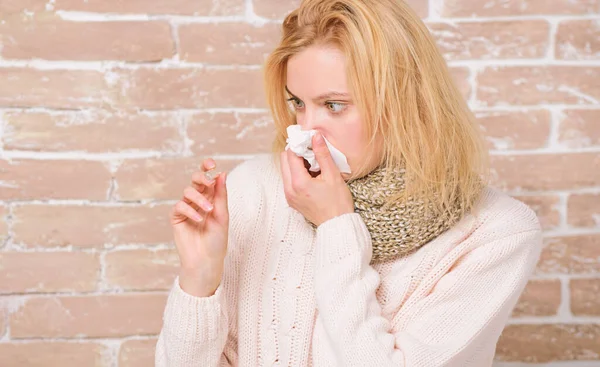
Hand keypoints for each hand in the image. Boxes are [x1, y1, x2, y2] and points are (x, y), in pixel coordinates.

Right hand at [170, 158, 228, 296]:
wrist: (207, 260)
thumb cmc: (217, 240)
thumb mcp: (223, 215)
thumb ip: (221, 195)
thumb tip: (222, 173)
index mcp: (211, 198)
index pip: (207, 178)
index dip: (206, 168)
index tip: (211, 164)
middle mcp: (198, 201)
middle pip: (195, 180)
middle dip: (201, 177)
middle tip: (209, 183)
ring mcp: (186, 209)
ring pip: (188, 191)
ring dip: (199, 198)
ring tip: (209, 210)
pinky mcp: (176, 218)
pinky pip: (180, 206)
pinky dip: (190, 210)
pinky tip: (198, 219)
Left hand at [280, 133, 353, 225]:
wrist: (337, 225)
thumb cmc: (338, 203)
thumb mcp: (333, 175)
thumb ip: (322, 154)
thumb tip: (315, 136)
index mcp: (298, 182)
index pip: (291, 154)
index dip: (299, 144)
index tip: (309, 140)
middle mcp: (289, 189)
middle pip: (284, 161)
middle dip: (296, 153)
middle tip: (311, 150)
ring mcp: (288, 196)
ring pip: (285, 170)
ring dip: (296, 163)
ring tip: (313, 164)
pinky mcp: (291, 200)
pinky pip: (289, 180)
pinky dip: (296, 173)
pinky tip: (311, 174)